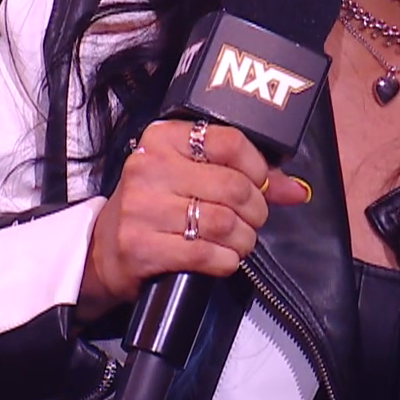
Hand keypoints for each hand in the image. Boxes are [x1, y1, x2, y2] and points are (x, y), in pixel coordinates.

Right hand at [79, 120, 308, 320]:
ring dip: (243, 239)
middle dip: (255, 210)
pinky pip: (206, 254)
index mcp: (163, 139)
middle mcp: (150, 167)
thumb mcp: (189, 178)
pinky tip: (222, 258)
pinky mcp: (142, 246)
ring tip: (238, 242)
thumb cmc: (154, 207)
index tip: (259, 183)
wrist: (103, 250)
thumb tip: (297, 190)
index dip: (257, 167)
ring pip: (224, 223)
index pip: (229, 141)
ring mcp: (142, 208)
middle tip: (252, 220)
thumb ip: (244, 176)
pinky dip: (226, 261)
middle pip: (232, 186)